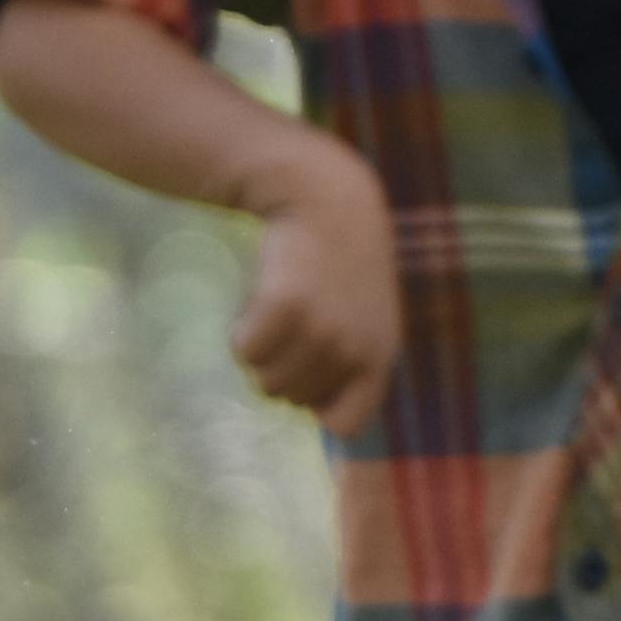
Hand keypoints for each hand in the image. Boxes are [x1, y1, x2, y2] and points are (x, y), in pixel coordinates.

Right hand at [227, 140, 402, 420]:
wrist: (325, 197)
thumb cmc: (340, 258)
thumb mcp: (365, 313)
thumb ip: (352, 358)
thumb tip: (318, 416)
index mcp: (380, 356)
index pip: (346, 423)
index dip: (318, 404)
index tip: (309, 375)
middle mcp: (354, 349)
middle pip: (292, 399)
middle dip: (282, 365)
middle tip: (292, 319)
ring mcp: (320, 330)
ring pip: (265, 380)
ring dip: (260, 349)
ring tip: (277, 306)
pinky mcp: (285, 307)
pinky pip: (244, 351)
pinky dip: (241, 330)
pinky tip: (257, 297)